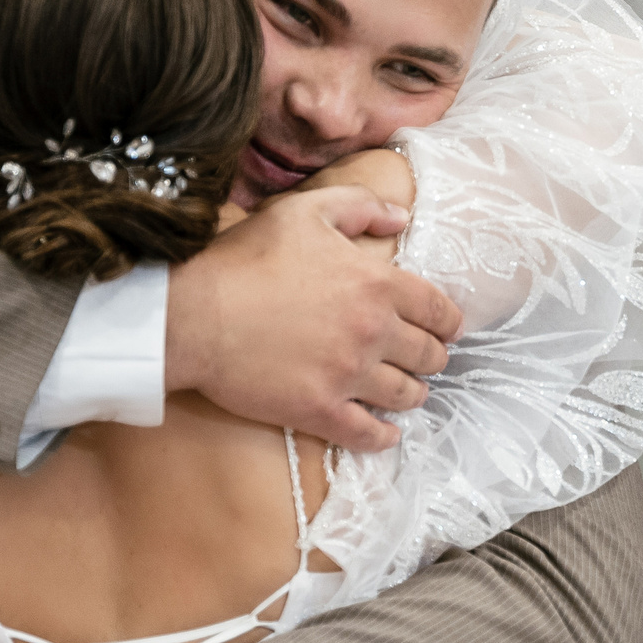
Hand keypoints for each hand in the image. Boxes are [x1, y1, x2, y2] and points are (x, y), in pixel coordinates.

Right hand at [165, 186, 463, 452]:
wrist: (194, 314)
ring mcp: (349, 375)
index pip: (438, 310)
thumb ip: (361, 206)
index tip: (446, 329)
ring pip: (406, 395)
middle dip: (432, 357)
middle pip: (429, 355)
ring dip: (413, 394)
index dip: (448, 322)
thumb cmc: (246, 258)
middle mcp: (373, 332)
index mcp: (378, 284)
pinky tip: (386, 434)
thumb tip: (401, 218)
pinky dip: (384, 437)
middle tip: (425, 360)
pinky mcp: (320, 410)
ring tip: (407, 392)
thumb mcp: (305, 211)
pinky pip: (368, 434)